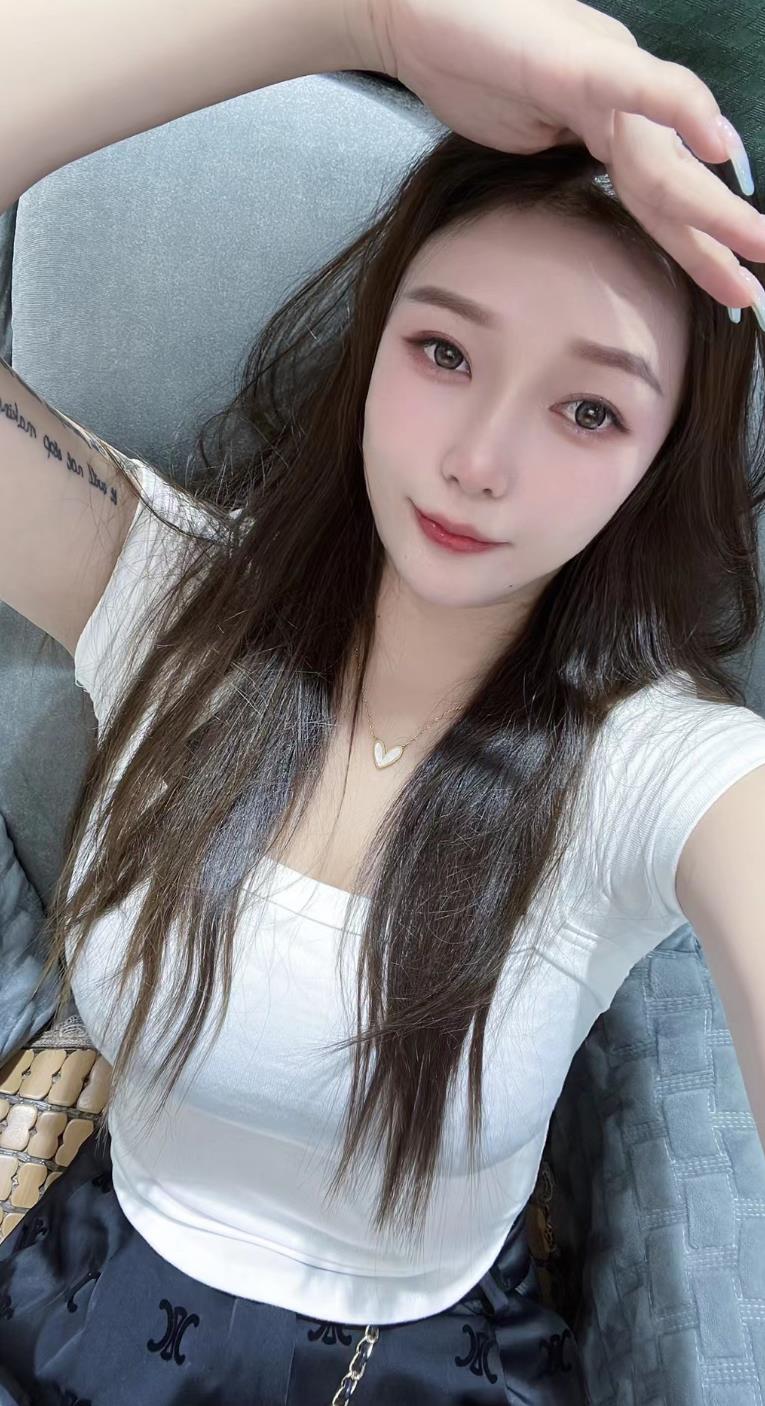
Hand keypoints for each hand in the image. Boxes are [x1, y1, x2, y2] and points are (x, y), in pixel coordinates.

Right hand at [363, 0, 764, 309]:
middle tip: (755, 294)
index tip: (724, 290)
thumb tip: (589, 198)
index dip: (692, 246)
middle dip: (719, 240)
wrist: (412, 12)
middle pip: (673, 185)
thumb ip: (567, 160)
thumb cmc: (464, 66)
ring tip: (755, 244)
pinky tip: (718, 143)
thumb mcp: (526, 136)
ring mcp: (604, 76)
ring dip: (712, 206)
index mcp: (609, 118)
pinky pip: (639, 88)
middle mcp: (621, 96)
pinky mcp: (576, 61)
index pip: (658, 195)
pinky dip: (682, 112)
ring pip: (664, 156)